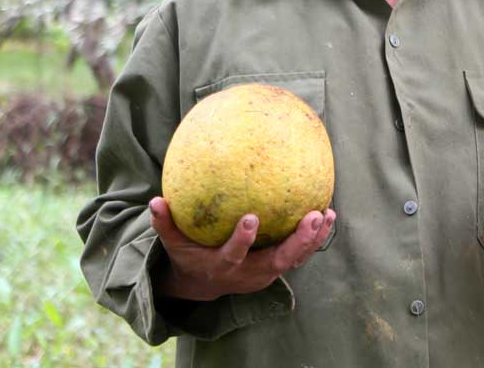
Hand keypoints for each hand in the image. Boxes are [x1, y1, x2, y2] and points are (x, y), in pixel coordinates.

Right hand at [148, 197, 335, 301]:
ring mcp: (265, 273)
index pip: (234, 255)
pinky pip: (299, 255)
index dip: (243, 240)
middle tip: (312, 216)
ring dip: (312, 239)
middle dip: (296, 242)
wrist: (204, 283)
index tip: (251, 217)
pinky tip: (327, 214)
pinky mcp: (277, 269)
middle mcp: (248, 273)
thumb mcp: (174, 243)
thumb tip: (155, 200)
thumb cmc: (189, 255)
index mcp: (223, 266)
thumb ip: (165, 223)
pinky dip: (314, 238)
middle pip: (277, 261)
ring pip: (294, 260)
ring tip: (327, 214)